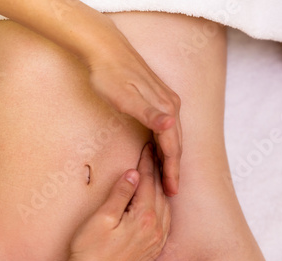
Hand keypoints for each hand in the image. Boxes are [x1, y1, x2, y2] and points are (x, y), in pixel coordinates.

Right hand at [67, 143, 171, 260]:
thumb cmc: (90, 251)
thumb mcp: (102, 218)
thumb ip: (121, 194)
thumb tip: (133, 174)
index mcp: (144, 218)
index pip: (148, 182)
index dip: (146, 163)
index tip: (147, 147)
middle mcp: (156, 230)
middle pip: (159, 192)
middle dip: (156, 172)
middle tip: (153, 154)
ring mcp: (156, 243)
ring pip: (165, 208)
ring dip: (161, 189)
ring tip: (155, 174)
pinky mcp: (152, 252)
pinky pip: (165, 224)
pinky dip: (163, 208)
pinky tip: (158, 203)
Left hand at [86, 37, 181, 195]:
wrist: (105, 49)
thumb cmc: (110, 76)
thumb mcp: (126, 98)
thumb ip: (149, 113)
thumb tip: (171, 126)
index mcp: (166, 109)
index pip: (173, 148)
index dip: (173, 170)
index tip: (172, 191)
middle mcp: (171, 105)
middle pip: (176, 143)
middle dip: (174, 168)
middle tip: (171, 190)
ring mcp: (165, 100)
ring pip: (172, 135)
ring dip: (170, 156)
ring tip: (166, 175)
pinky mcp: (157, 97)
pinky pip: (166, 126)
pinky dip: (165, 142)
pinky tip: (158, 148)